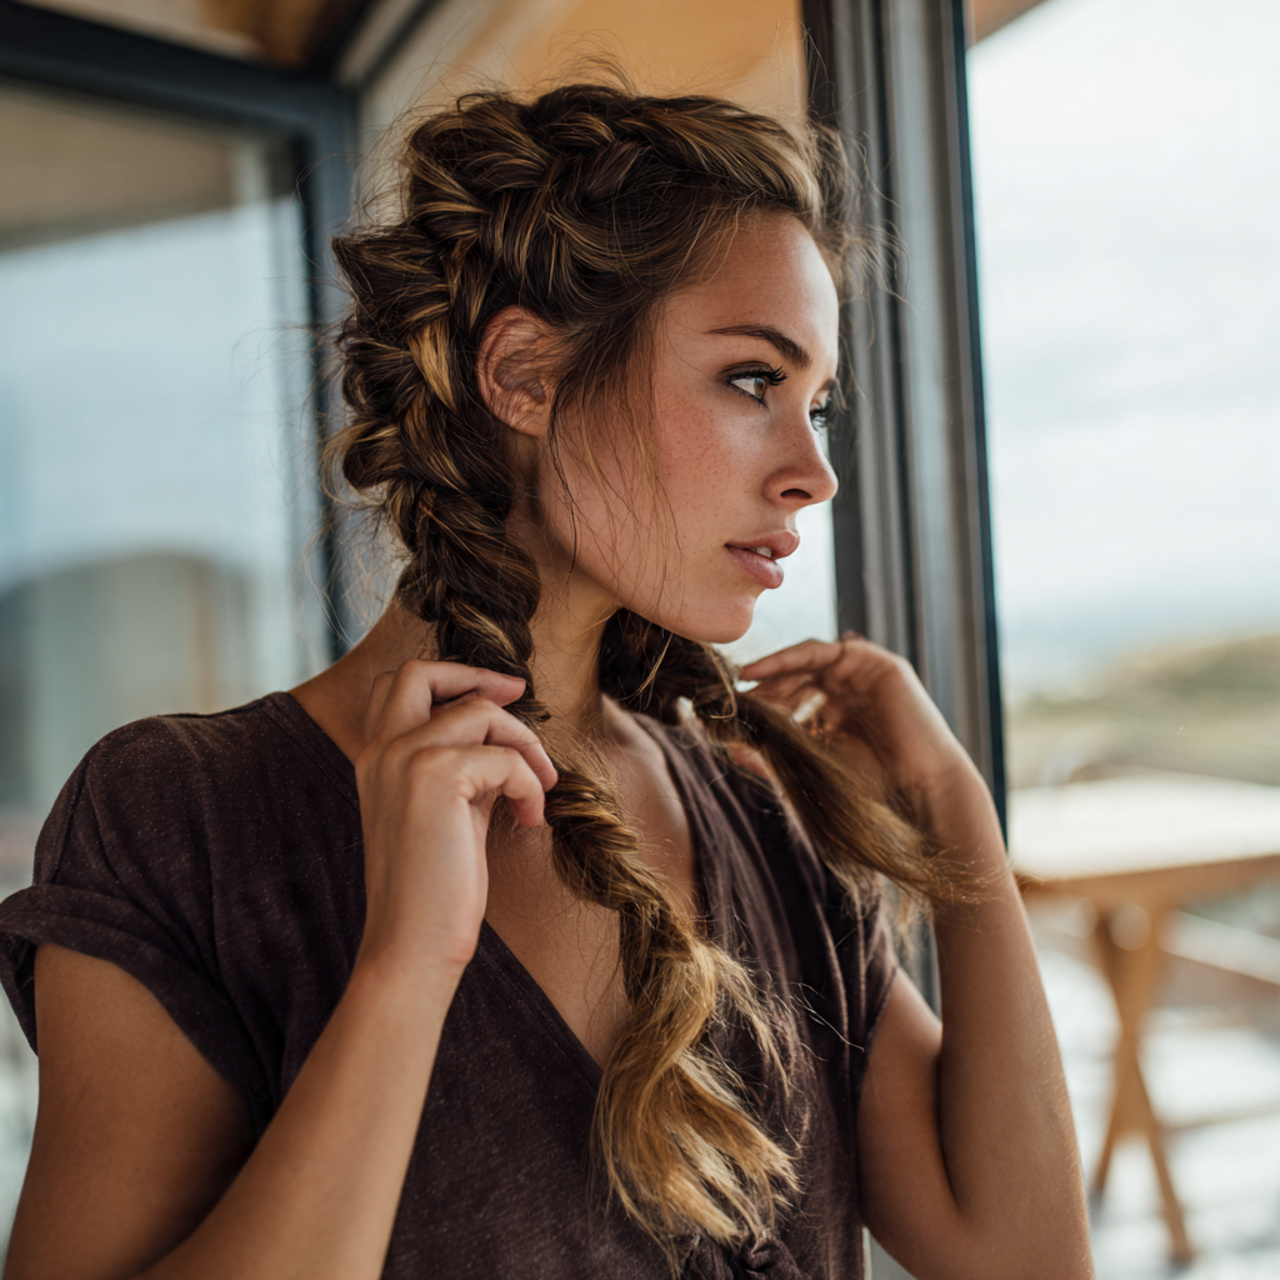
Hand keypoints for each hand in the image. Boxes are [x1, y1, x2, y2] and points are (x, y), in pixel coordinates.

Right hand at [353, 659, 557, 975]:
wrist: (413, 946)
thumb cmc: (436, 889)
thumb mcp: (449, 811)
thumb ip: (465, 767)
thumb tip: (508, 735)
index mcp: (374, 757)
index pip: (397, 684)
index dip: (451, 676)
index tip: (501, 696)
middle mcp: (380, 749)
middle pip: (419, 671)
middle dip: (477, 675)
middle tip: (522, 696)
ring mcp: (402, 758)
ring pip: (481, 711)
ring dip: (524, 745)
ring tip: (538, 789)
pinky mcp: (434, 777)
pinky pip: (506, 758)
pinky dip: (530, 784)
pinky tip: (529, 820)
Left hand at [738, 633, 980, 806]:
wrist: (921, 791)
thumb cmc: (872, 788)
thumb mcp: (812, 767)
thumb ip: (775, 757)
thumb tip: (732, 750)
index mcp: (835, 716)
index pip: (790, 697)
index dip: (761, 701)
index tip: (729, 712)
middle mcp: (848, 693)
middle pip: (795, 676)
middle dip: (764, 685)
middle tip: (737, 699)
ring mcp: (864, 677)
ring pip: (807, 659)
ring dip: (773, 668)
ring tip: (746, 683)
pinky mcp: (879, 664)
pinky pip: (827, 650)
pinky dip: (791, 655)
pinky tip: (763, 671)